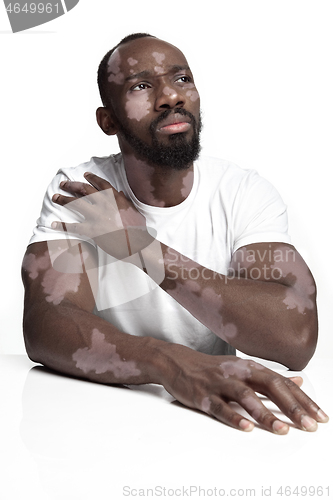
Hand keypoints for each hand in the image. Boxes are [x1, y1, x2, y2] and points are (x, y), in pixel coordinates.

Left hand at [51, 173, 153, 257]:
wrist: (136, 244)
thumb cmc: (138, 230)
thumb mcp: (135, 211)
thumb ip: (125, 201)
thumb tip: (121, 193)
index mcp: (116, 198)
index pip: (101, 184)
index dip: (91, 178)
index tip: (85, 175)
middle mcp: (104, 204)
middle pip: (84, 190)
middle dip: (72, 185)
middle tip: (63, 184)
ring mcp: (97, 216)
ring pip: (75, 204)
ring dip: (63, 199)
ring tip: (55, 197)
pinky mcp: (92, 230)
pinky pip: (74, 226)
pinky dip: (62, 225)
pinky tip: (54, 223)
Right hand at [160, 348, 328, 433]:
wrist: (177, 362)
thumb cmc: (212, 368)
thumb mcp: (242, 368)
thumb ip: (270, 377)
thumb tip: (297, 380)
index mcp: (250, 367)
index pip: (282, 383)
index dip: (302, 399)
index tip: (320, 416)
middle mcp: (238, 372)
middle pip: (270, 387)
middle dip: (291, 407)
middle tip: (309, 425)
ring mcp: (220, 383)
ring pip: (245, 397)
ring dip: (265, 413)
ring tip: (281, 429)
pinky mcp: (203, 395)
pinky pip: (220, 407)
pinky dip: (233, 417)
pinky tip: (246, 428)